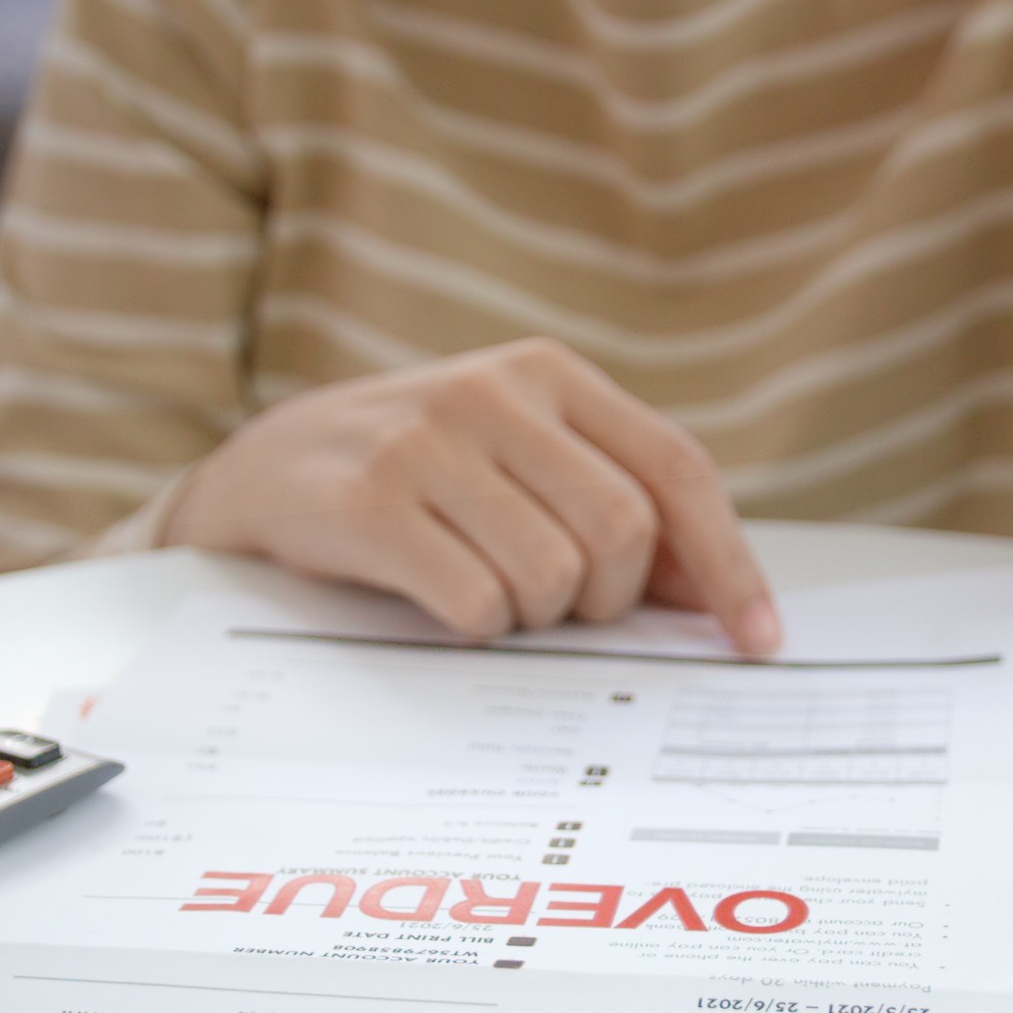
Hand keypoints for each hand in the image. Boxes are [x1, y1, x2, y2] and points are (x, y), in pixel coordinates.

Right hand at [166, 338, 784, 654]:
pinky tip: (439, 603)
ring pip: (552, 577)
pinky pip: (475, 603)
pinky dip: (475, 627)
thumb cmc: (410, 476)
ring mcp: (425, 442)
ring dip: (530, 616)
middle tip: (557, 609)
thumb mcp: (513, 458)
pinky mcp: (365, 502)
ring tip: (482, 591)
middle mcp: (491, 392)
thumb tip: (712, 594)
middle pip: (621, 534)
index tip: (756, 640)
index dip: (727, 562)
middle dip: (604, 601)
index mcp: (547, 372)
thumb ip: (608, 504)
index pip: (675, 468)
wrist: (256, 474)